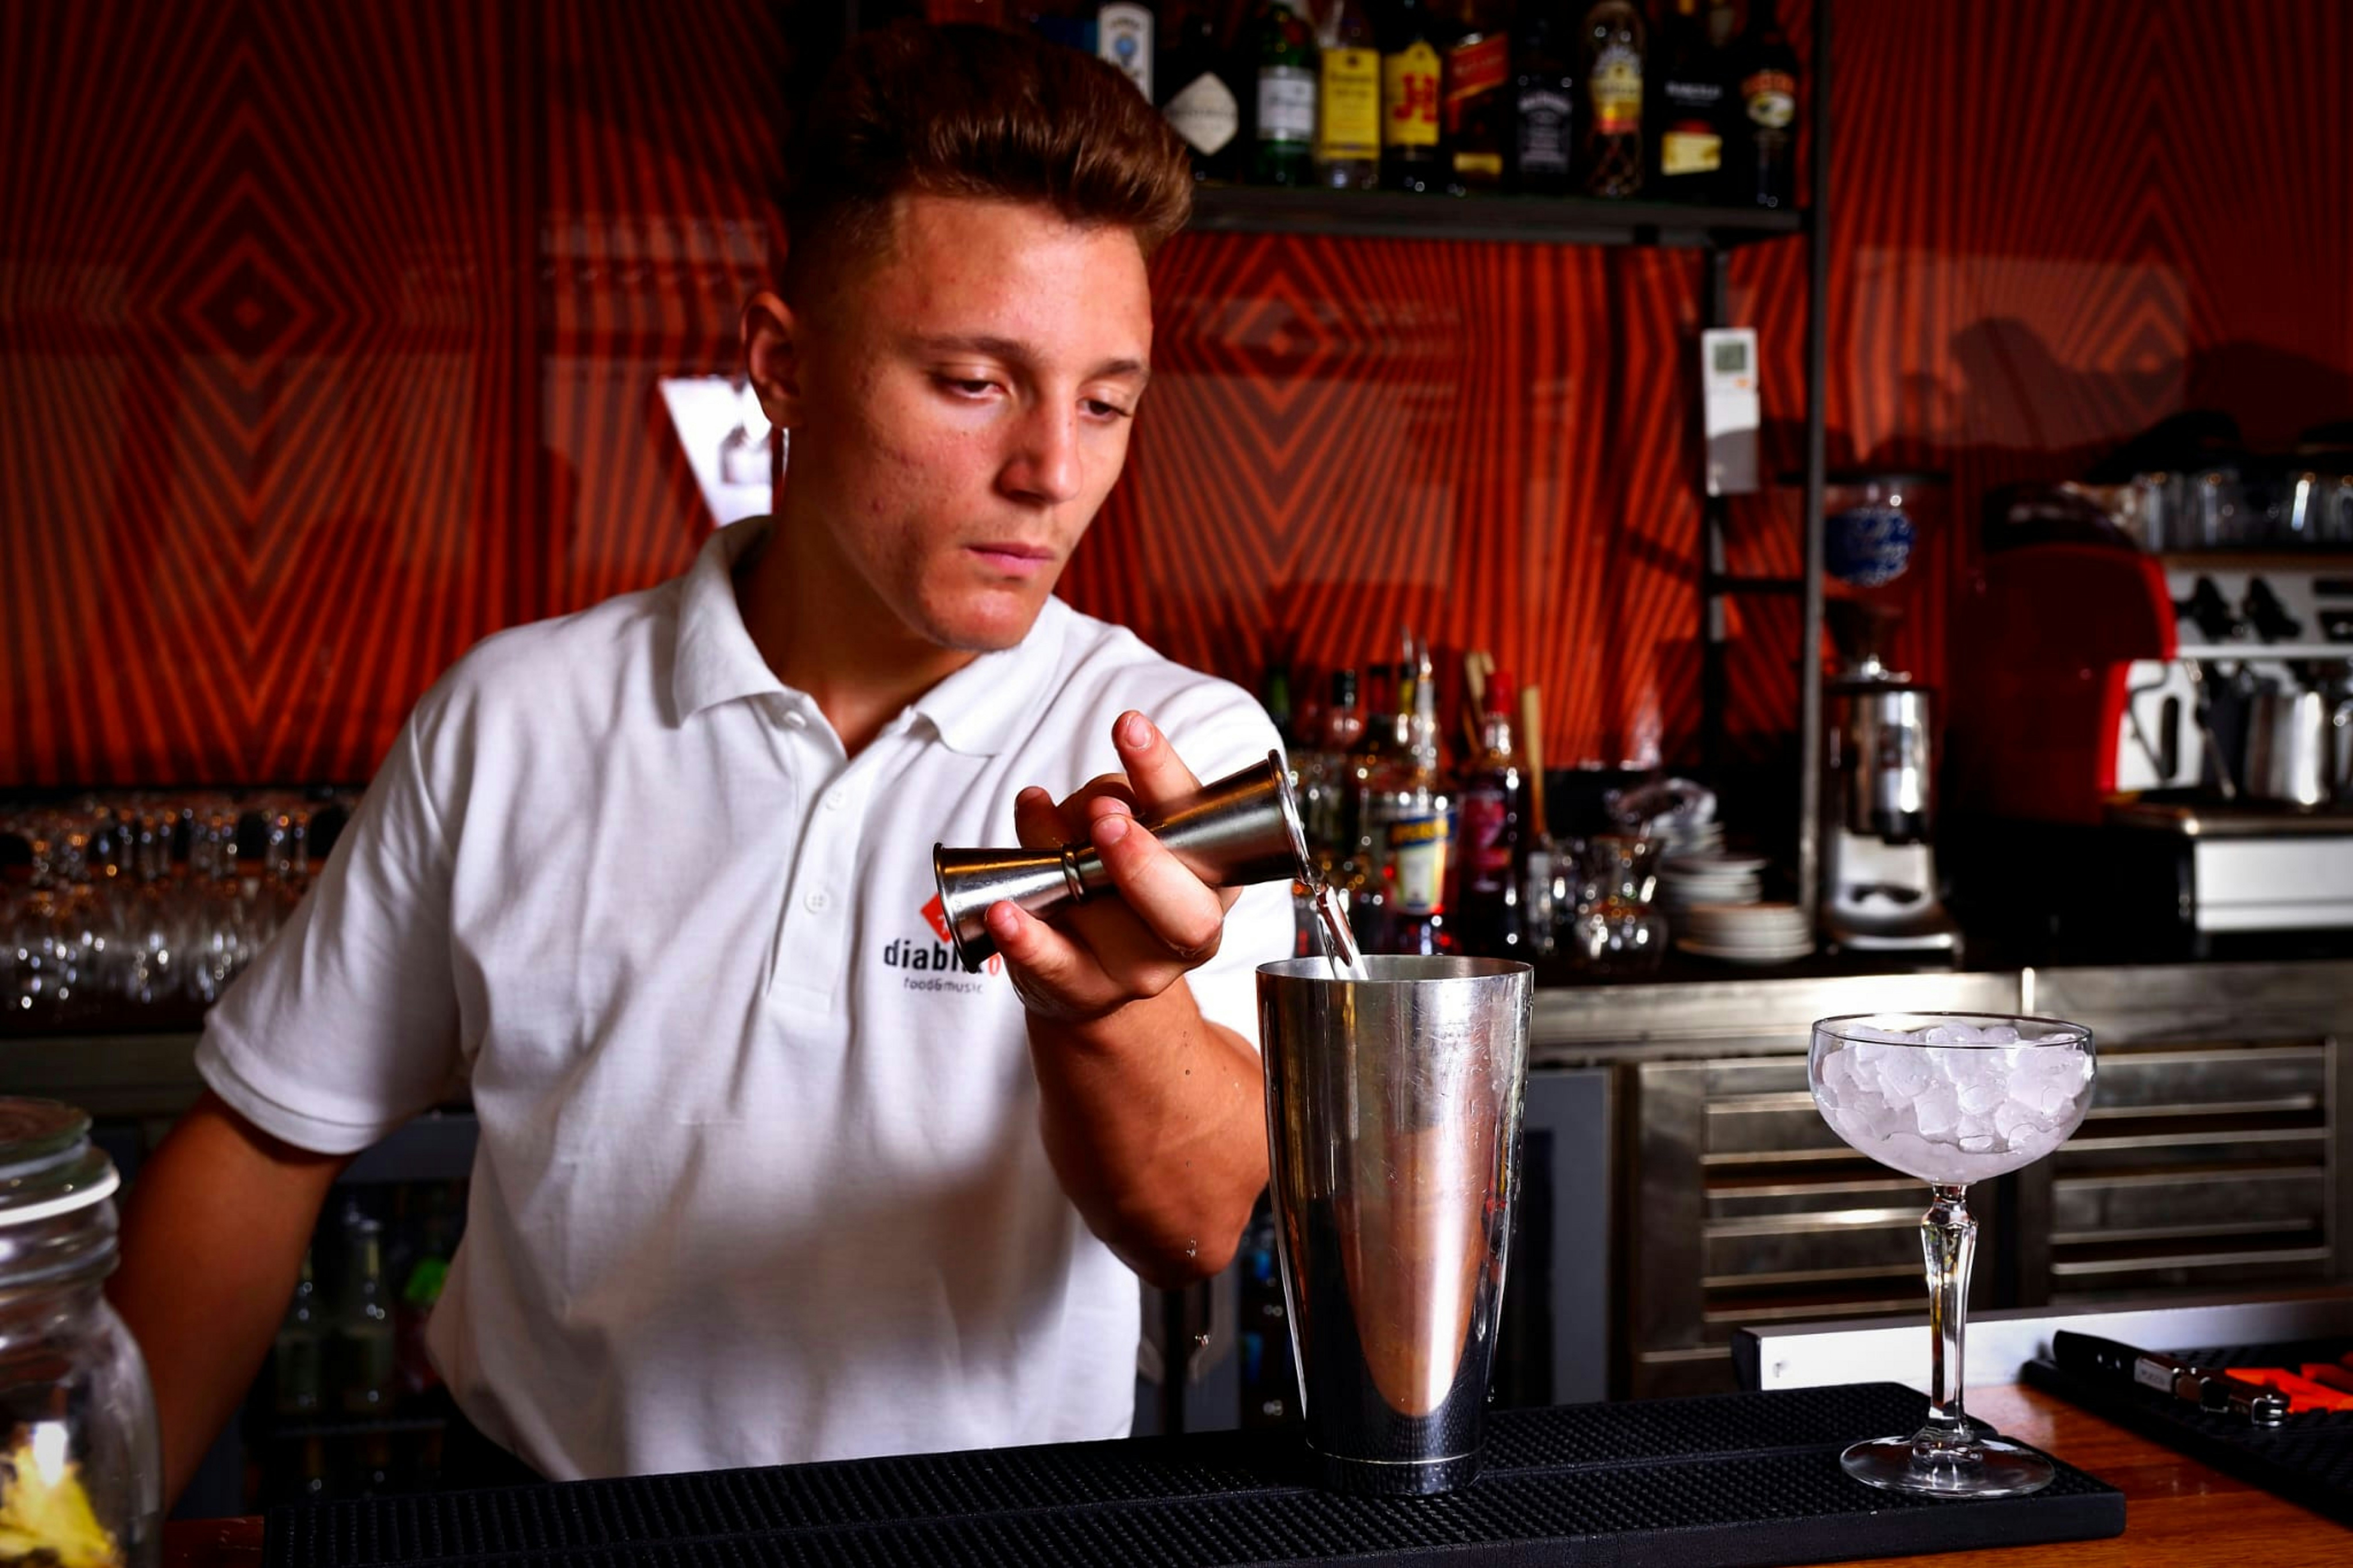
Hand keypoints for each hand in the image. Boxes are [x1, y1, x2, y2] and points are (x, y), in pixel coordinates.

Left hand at [987, 710, 1240, 1026]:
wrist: (1090, 964)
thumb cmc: (1110, 879)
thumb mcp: (1111, 828)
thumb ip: (1096, 807)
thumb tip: (1060, 802)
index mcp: (1209, 875)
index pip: (1201, 821)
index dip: (1165, 774)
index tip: (1129, 728)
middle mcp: (1187, 930)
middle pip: (1186, 908)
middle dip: (1145, 858)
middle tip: (1107, 816)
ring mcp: (1137, 969)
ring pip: (1122, 937)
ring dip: (1082, 886)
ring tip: (1048, 850)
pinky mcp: (1082, 989)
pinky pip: (1055, 967)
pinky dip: (1027, 939)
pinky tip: (1003, 912)